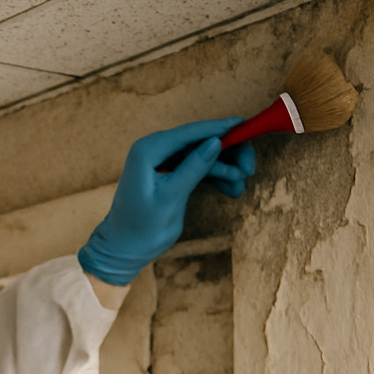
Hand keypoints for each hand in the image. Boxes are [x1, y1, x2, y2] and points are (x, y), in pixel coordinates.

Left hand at [77, 118, 256, 284]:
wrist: (125, 249)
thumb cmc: (141, 227)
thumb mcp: (170, 198)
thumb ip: (192, 168)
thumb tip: (215, 142)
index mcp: (148, 150)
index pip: (189, 133)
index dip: (219, 128)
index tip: (245, 124)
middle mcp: (154, 149)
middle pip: (199, 140)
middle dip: (227, 152)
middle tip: (249, 169)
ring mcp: (162, 161)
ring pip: (202, 154)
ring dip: (224, 168)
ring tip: (241, 186)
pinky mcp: (170, 173)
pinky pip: (197, 167)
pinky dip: (215, 176)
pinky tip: (232, 189)